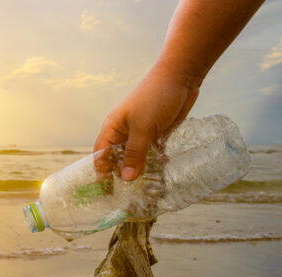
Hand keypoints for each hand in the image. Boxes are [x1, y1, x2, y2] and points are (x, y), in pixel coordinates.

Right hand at [94, 63, 200, 180]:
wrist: (180, 77)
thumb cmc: (155, 98)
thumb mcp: (143, 128)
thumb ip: (135, 154)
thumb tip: (127, 178)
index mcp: (113, 127)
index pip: (101, 154)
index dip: (102, 172)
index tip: (107, 191)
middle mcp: (125, 131)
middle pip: (119, 157)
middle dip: (123, 174)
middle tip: (129, 194)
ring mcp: (142, 131)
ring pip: (137, 156)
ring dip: (142, 169)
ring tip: (147, 187)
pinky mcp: (157, 132)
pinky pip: (153, 151)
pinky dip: (156, 161)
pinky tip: (162, 171)